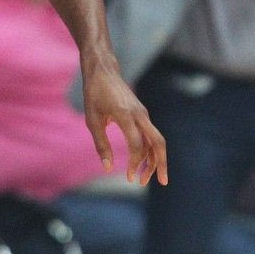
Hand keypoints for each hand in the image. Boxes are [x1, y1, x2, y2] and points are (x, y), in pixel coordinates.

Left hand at [81, 65, 167, 185]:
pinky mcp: (142, 114)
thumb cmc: (94, 94)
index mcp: (125, 115)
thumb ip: (101, 144)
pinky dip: (150, 150)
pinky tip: (143, 163)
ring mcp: (143, 113)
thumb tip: (108, 167)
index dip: (136, 163)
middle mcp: (139, 114)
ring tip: (146, 178)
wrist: (103, 71)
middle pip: (159, 142)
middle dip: (161, 164)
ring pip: (156, 140)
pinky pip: (150, 134)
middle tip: (162, 183)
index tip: (130, 177)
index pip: (137, 144)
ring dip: (155, 160)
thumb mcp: (92, 119)